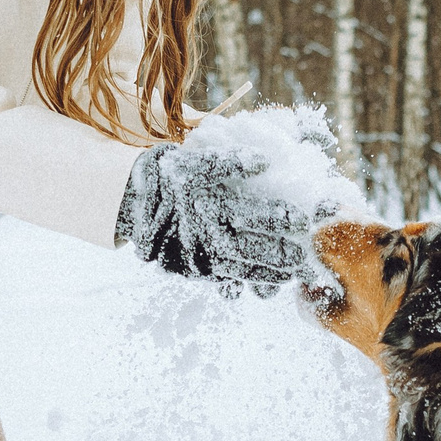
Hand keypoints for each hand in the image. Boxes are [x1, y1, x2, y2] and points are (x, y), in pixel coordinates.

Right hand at [117, 142, 308, 296]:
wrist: (136, 201)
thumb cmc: (174, 175)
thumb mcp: (197, 161)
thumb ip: (230, 161)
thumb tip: (265, 161)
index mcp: (201, 203)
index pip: (244, 212)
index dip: (274, 216)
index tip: (302, 218)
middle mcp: (198, 233)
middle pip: (244, 246)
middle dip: (277, 250)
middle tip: (304, 252)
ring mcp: (196, 255)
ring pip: (237, 268)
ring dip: (270, 270)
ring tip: (296, 269)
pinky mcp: (195, 269)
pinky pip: (228, 279)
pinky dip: (253, 280)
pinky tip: (276, 278)